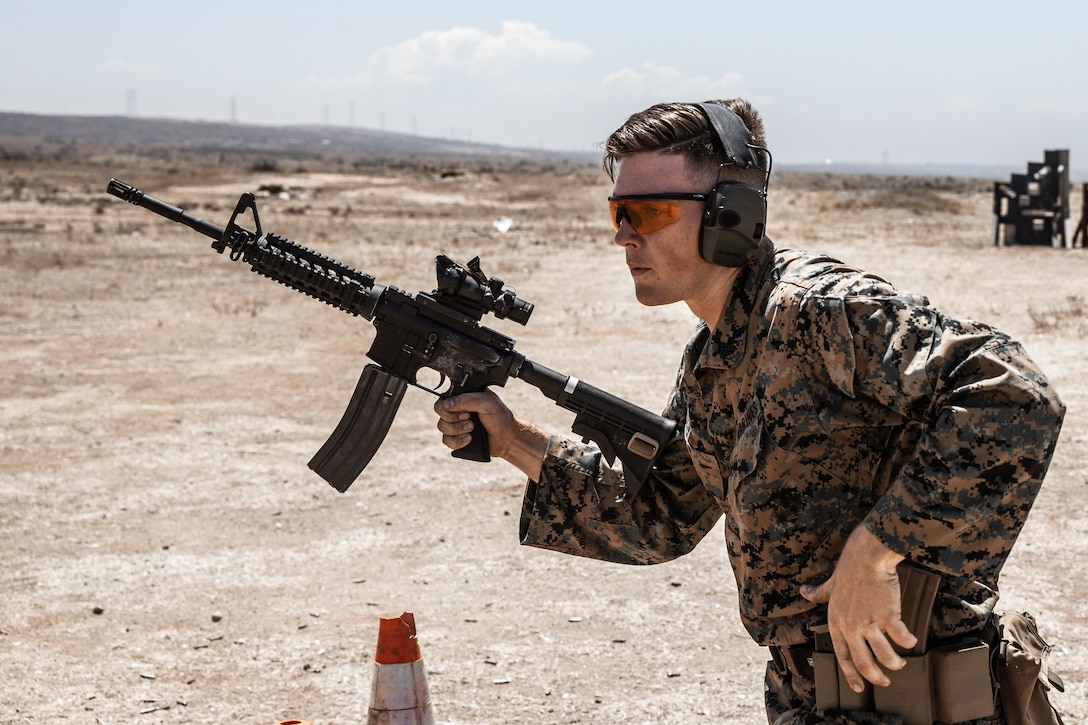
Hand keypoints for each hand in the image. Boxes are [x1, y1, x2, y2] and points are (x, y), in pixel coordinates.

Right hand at [434, 391, 547, 479]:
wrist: (507, 438)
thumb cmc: (500, 417)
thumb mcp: (487, 402)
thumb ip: (466, 400)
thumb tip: (447, 404)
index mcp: (464, 398)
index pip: (444, 399)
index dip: (449, 407)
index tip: (465, 412)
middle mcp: (458, 410)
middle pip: (440, 414)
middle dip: (455, 419)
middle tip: (470, 419)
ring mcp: (456, 425)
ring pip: (442, 428)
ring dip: (458, 430)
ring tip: (473, 429)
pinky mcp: (457, 439)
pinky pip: (446, 441)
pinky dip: (457, 441)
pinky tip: (469, 439)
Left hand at [799, 526, 915, 691]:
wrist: (866, 558)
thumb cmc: (849, 570)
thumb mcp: (830, 585)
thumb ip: (818, 593)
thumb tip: (803, 591)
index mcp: (836, 622)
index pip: (842, 656)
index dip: (850, 674)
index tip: (859, 687)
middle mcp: (851, 627)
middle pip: (864, 663)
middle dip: (876, 678)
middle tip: (885, 683)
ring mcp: (869, 624)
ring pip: (885, 656)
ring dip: (895, 663)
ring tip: (900, 663)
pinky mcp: (888, 617)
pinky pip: (902, 639)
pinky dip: (909, 642)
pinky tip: (911, 640)